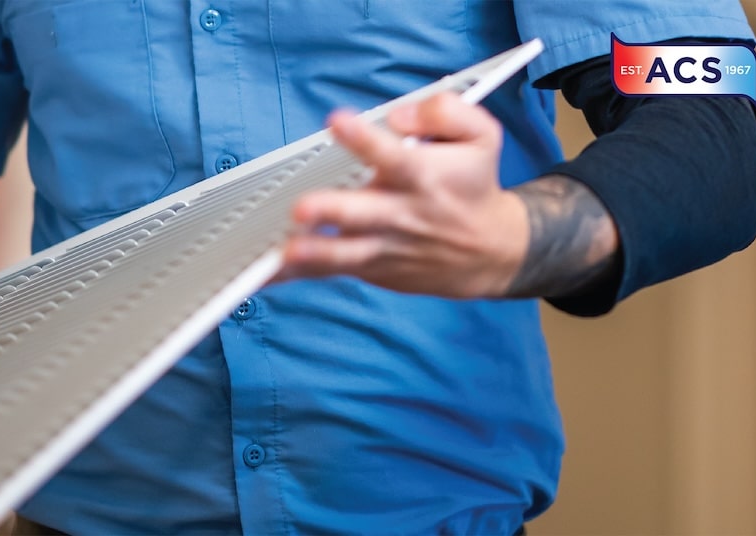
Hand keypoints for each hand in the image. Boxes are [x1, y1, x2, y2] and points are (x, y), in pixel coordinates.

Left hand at [278, 93, 529, 297]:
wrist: (490, 252)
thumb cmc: (473, 185)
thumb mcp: (483, 136)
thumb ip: (446, 112)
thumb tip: (398, 116)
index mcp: (423, 175)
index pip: (392, 155)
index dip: (364, 139)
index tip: (338, 122)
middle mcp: (401, 213)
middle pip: (363, 212)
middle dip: (332, 211)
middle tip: (302, 207)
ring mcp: (385, 246)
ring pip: (345, 252)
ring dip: (314, 252)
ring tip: (285, 250)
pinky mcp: (372, 268)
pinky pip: (330, 271)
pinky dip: (298, 273)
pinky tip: (264, 272)